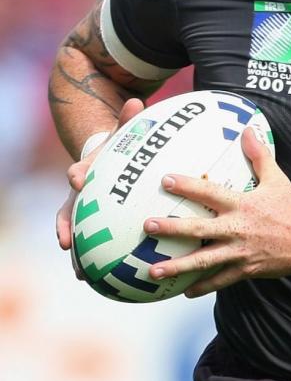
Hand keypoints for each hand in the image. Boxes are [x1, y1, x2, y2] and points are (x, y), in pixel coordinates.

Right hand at [57, 97, 144, 268]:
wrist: (102, 162)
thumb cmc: (116, 149)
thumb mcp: (122, 135)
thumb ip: (127, 121)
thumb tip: (136, 100)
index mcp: (86, 171)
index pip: (79, 170)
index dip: (78, 174)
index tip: (76, 180)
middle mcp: (78, 194)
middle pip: (68, 211)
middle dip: (65, 227)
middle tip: (65, 242)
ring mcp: (82, 211)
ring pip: (76, 234)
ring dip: (77, 254)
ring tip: (80, 273)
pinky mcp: (91, 225)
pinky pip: (91, 244)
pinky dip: (94, 261)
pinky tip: (100, 280)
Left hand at [142, 125, 290, 296]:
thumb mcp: (277, 180)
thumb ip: (259, 155)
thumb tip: (247, 129)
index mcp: (242, 205)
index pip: (210, 193)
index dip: (188, 186)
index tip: (165, 180)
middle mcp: (237, 229)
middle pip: (199, 230)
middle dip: (172, 229)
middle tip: (147, 227)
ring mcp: (240, 253)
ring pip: (204, 261)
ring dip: (177, 266)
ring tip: (152, 271)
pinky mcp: (246, 270)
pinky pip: (220, 280)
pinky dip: (202, 287)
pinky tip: (184, 292)